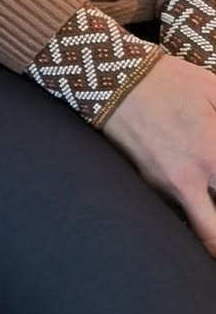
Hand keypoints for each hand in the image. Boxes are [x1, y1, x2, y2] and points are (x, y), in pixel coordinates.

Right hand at [101, 50, 215, 253]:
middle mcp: (191, 180)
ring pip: (198, 231)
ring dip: (211, 233)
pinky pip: (175, 211)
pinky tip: (198, 203)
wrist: (108, 78)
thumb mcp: (214, 88)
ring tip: (215, 231)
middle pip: (214, 235)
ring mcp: (164, 186)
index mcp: (214, 156)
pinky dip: (190, 215)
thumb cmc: (165, 79)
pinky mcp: (145, 183)